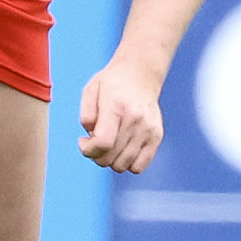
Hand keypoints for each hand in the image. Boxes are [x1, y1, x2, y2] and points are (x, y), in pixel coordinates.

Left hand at [78, 57, 163, 173]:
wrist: (140, 73)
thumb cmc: (112, 84)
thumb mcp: (90, 90)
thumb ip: (86, 114)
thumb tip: (90, 136)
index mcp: (116, 106)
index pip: (103, 143)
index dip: (88, 150)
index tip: (83, 142)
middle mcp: (135, 119)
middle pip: (111, 158)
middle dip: (96, 155)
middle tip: (94, 141)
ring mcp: (148, 129)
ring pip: (123, 165)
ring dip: (111, 160)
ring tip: (109, 144)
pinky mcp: (157, 137)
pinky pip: (139, 167)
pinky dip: (127, 163)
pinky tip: (122, 149)